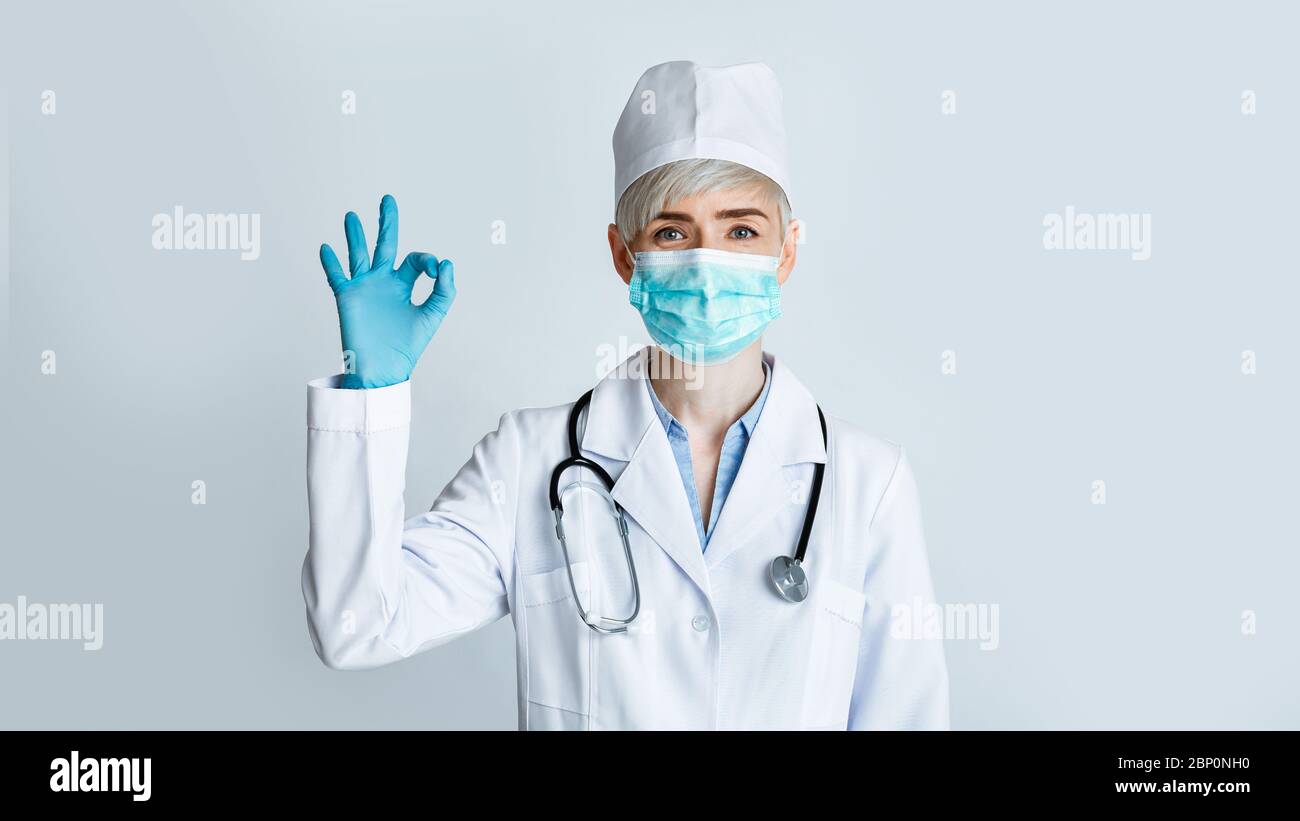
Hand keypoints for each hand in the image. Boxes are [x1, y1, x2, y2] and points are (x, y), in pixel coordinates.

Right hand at [320, 194, 454, 388]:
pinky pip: (336, 275)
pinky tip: (326, 248)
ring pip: (358, 254)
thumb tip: (446, 263)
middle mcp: (384, 282)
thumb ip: (444, 291)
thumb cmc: (406, 347)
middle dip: (386, 223)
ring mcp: (364, 287)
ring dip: (355, 234)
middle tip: (388, 200)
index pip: (416, 260)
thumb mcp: (433, 316)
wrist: (383, 368)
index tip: (435, 269)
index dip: (427, 259)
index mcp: (405, 285)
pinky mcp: (347, 296)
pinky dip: (330, 262)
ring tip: (352, 215)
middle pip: (385, 245)